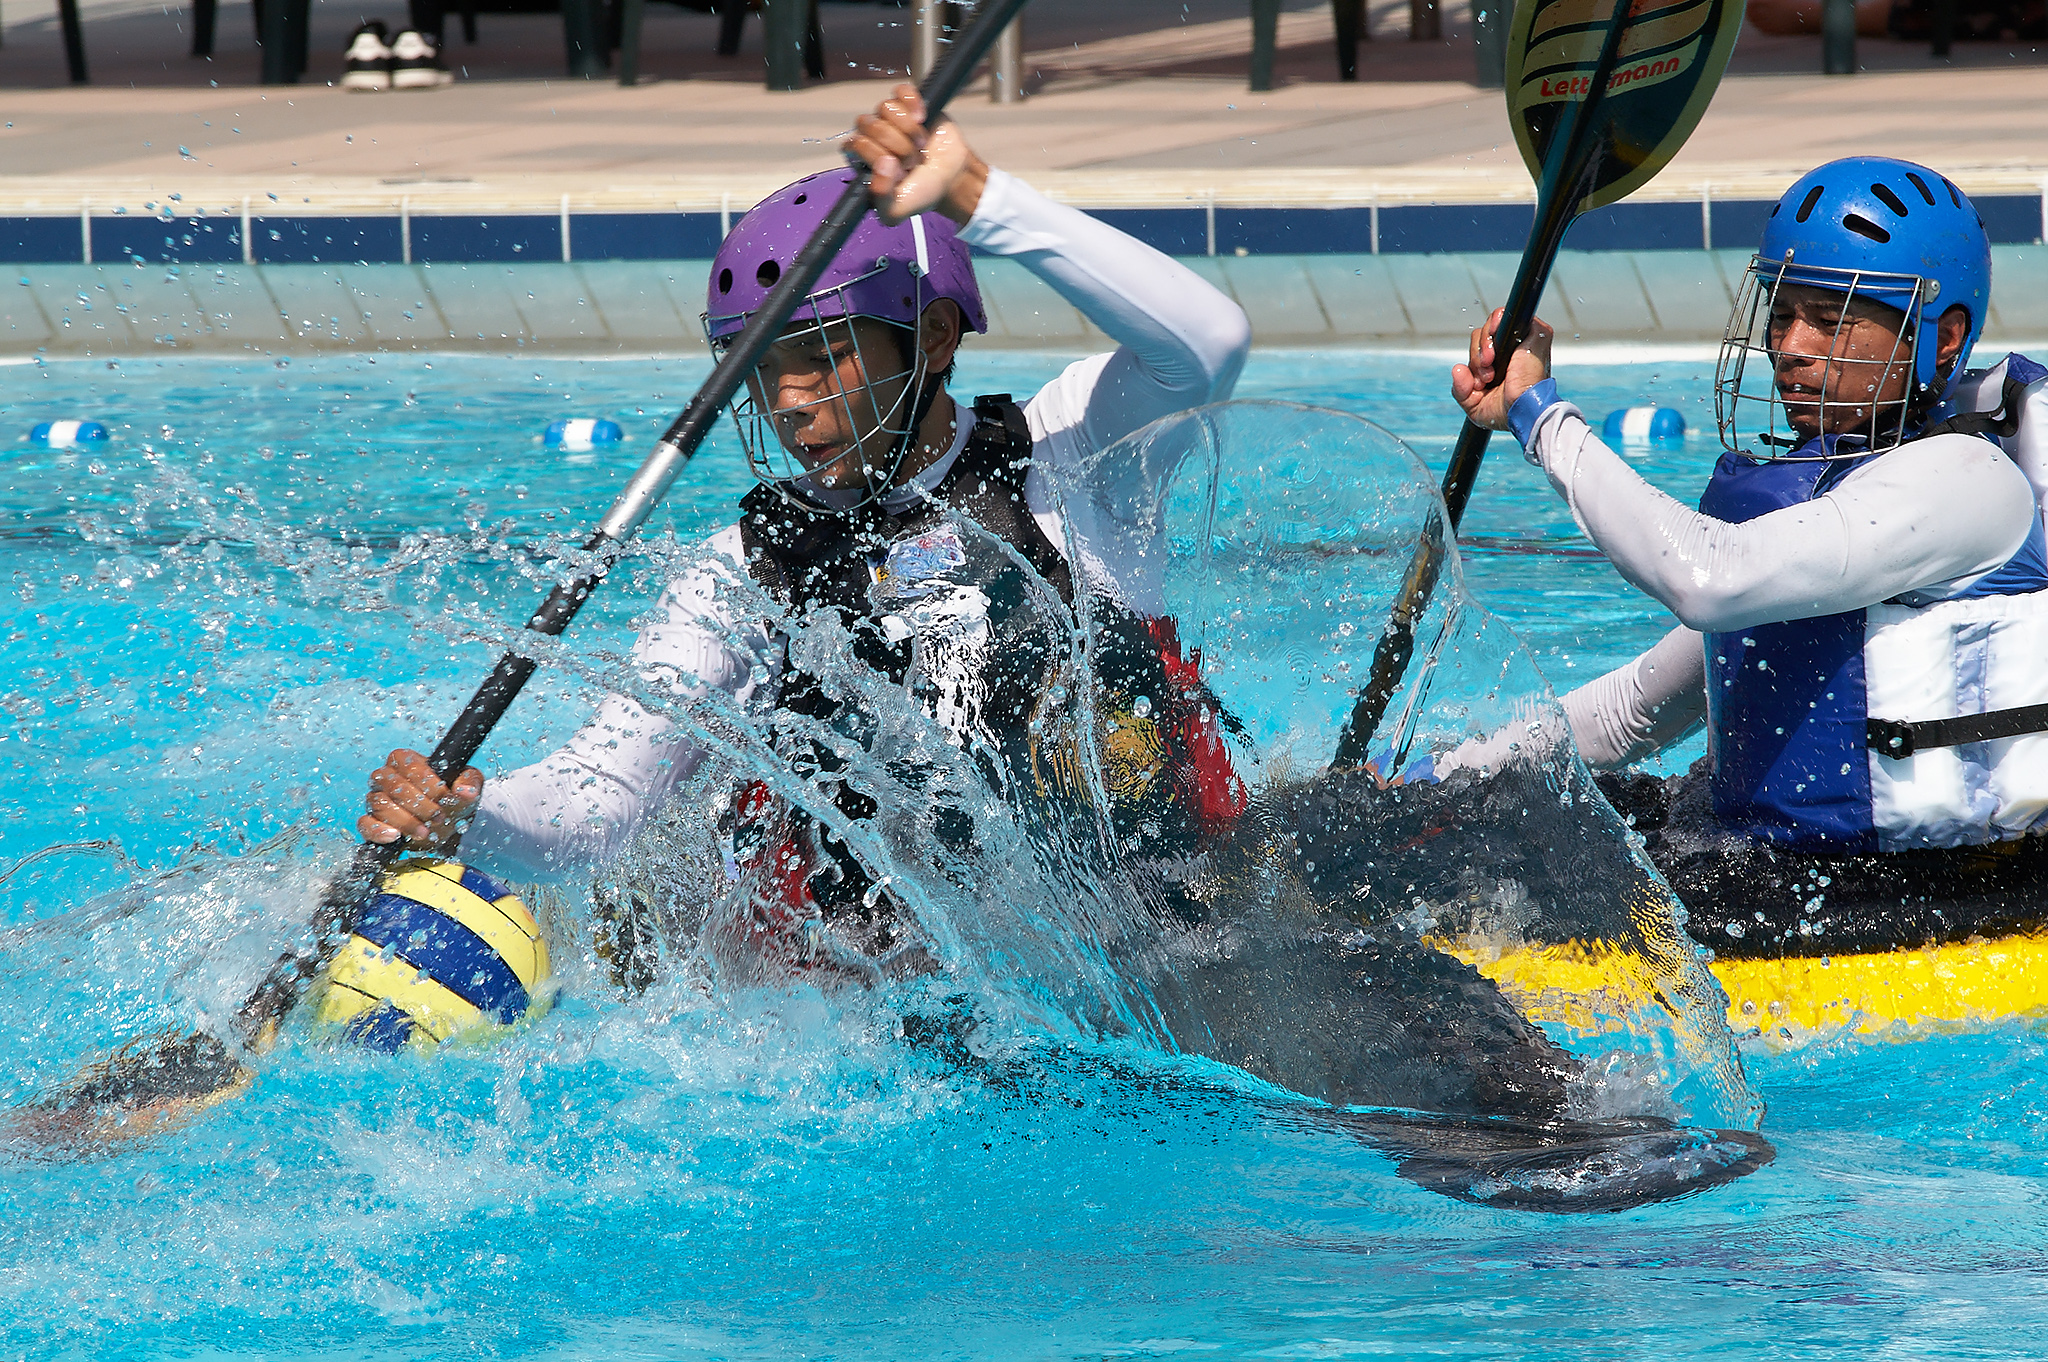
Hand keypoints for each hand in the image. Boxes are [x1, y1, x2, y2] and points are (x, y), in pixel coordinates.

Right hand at [357, 748, 481, 851]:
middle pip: (394, 786)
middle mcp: (386, 777)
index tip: (447, 798)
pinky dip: (378, 831)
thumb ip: (470, 782)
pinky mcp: (371, 821)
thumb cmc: (453, 798)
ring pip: (379, 804)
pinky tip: (396, 837)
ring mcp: (376, 798)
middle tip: (439, 817)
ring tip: (425, 832)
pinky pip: (364, 824)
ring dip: (405, 821)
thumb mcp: (468, 786)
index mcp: (405, 761)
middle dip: (420, 805)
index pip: (410, 766)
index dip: (429, 784)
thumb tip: (465, 791)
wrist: (447, 825)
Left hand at [845, 84, 988, 226]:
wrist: (952, 178)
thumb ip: (881, 199)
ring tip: (919, 145)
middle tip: (911, 161)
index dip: (876, 156)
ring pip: (885, 108)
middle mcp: (870, 136)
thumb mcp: (898, 210)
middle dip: (896, 146)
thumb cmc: (922, 192)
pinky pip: (901, 91)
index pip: (854, 144)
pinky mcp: (908, 104)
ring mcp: (889, 118)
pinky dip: (913, 103)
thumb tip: (882, 165)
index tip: (896, 170)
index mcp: (860, 159)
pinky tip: (922, 118)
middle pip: (869, 124)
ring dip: (908, 129)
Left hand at [1451, 308, 1555, 430]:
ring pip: (1490, 326)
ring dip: (1482, 349)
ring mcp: (1524, 339)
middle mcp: (1513, 349)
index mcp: (1502, 363)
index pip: (1479, 348)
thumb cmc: (1508, 412)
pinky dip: (1493, 329)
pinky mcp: (1535, 332)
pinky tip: (1493, 352)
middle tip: (1486, 378)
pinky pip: (1506, 315)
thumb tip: (1457, 369)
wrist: (1524, 412)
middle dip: (1476, 358)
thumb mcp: (1475, 405)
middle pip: (1481, 336)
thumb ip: (1461, 389)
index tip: (1478, 383)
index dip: (1474, 361)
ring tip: (1490, 370)